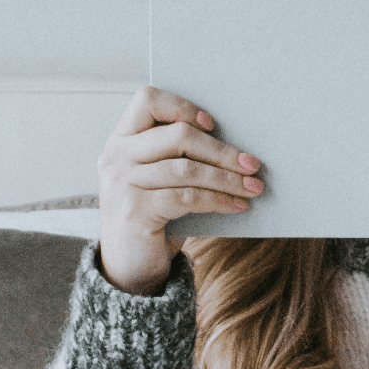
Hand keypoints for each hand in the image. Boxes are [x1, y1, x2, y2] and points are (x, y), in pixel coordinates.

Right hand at [97, 86, 264, 293]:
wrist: (128, 268)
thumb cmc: (152, 217)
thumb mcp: (158, 180)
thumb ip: (178, 157)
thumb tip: (235, 149)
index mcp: (121, 140)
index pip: (147, 100)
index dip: (183, 106)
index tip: (212, 124)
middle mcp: (116, 157)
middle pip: (177, 135)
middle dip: (222, 150)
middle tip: (252, 164)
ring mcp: (122, 184)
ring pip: (187, 168)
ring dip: (227, 178)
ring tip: (252, 187)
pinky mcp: (135, 211)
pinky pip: (187, 198)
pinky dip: (218, 200)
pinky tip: (237, 206)